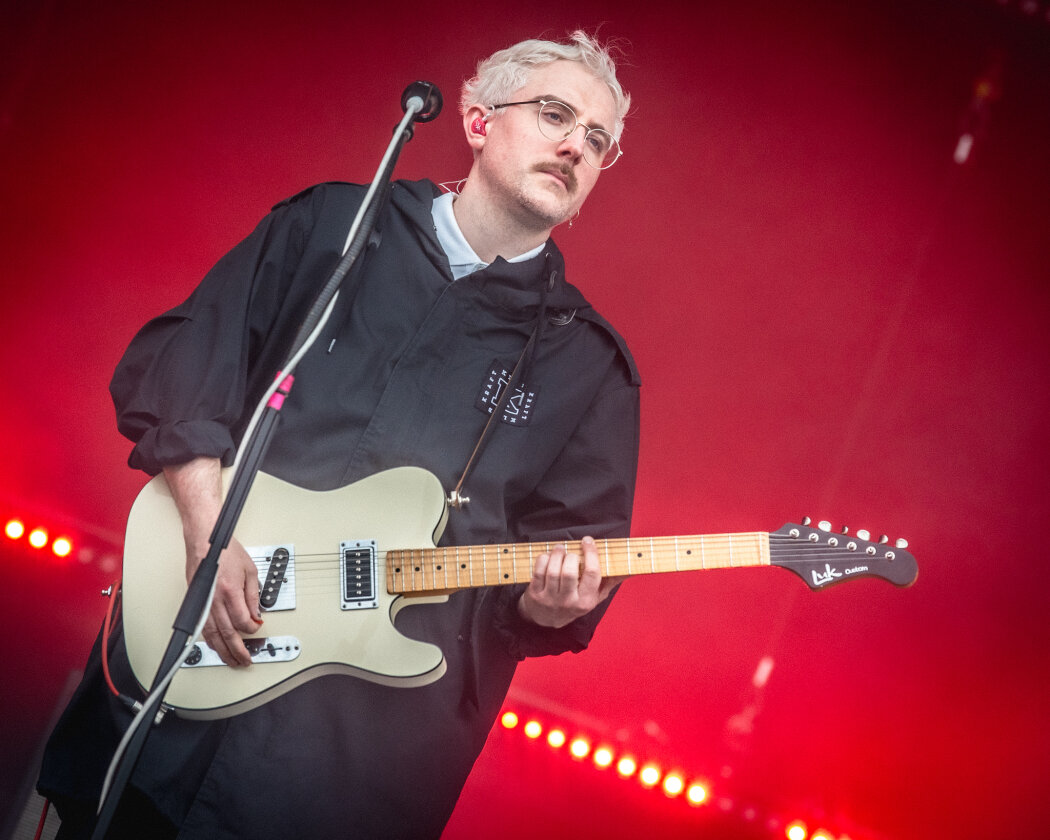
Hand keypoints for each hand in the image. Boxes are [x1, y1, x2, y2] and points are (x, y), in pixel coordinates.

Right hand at [185, 536, 261, 666]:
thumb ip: (253, 595)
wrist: (204, 541)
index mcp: (230, 591)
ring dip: (222, 650)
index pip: (242, 621)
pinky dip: (209, 640)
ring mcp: (203, 603)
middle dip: (237, 650)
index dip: (252, 629)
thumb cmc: (226, 551)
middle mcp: (214, 600)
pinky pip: (202, 627)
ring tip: (231, 660)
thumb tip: (256, 614)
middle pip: (226, 633)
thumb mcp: (250, 570)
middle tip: (244, 660)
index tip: (257, 629)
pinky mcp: (195, 603)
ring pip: (212, 635)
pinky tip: (215, 646)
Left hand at [517, 536, 619, 627]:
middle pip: (569, 572)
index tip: (588, 541)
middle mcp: (568, 602)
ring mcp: (550, 599)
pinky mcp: (535, 595)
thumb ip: (610, 581)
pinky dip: (543, 559)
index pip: (592, 574)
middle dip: (570, 556)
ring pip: (553, 571)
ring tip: (560, 549)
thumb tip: (631, 570)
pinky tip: (548, 557)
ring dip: (556, 554)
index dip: (591, 554)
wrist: (547, 619)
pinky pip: (539, 572)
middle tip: (571, 550)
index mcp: (586, 601)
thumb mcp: (595, 596)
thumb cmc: (575, 602)